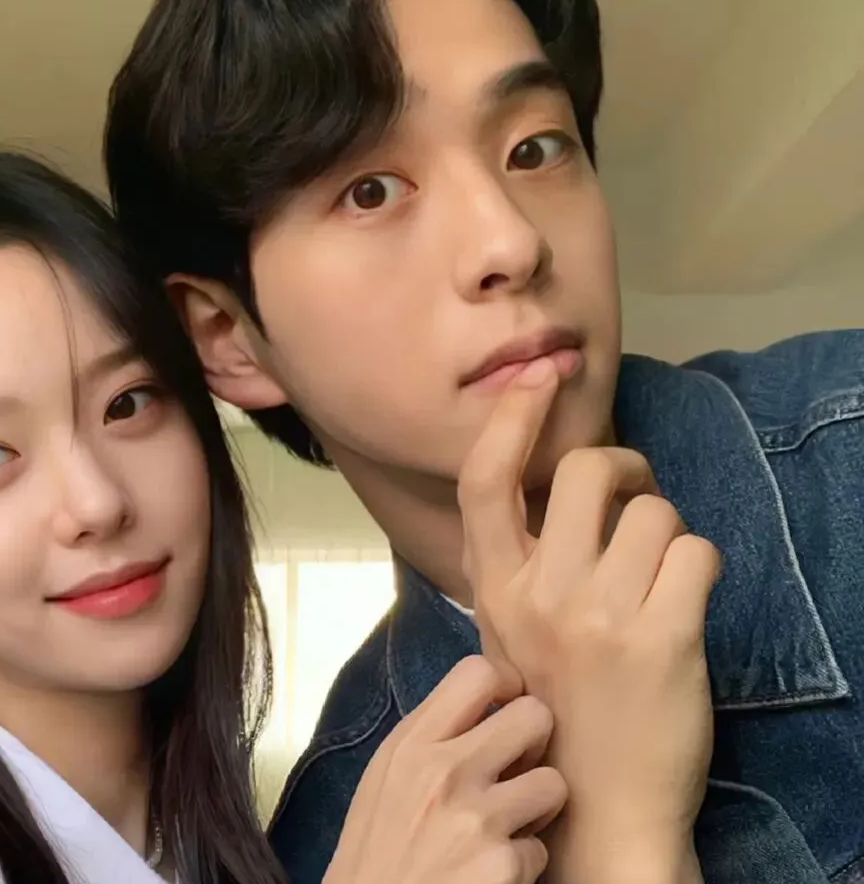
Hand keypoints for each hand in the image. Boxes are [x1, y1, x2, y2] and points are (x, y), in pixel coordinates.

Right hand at [324, 655, 566, 883]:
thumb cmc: (376, 850)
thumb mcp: (386, 777)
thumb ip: (430, 737)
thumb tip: (487, 703)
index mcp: (411, 743)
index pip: (478, 673)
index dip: (506, 686)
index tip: (503, 708)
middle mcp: (445, 771)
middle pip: (534, 715)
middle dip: (534, 742)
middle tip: (518, 766)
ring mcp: (477, 819)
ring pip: (554, 782)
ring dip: (537, 806)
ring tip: (509, 823)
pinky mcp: (503, 866)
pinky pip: (541, 849)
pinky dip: (522, 863)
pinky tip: (490, 871)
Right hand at [458, 357, 719, 883]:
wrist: (602, 805)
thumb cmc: (556, 708)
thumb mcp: (508, 632)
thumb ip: (519, 562)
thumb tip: (553, 482)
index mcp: (494, 590)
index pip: (485, 482)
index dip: (510, 418)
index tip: (537, 379)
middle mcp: (539, 594)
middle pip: (582, 471)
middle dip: (621, 465)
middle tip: (633, 489)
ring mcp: (600, 616)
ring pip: (652, 509)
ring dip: (667, 530)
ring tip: (660, 572)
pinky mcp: (663, 637)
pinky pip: (696, 550)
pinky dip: (700, 565)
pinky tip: (686, 601)